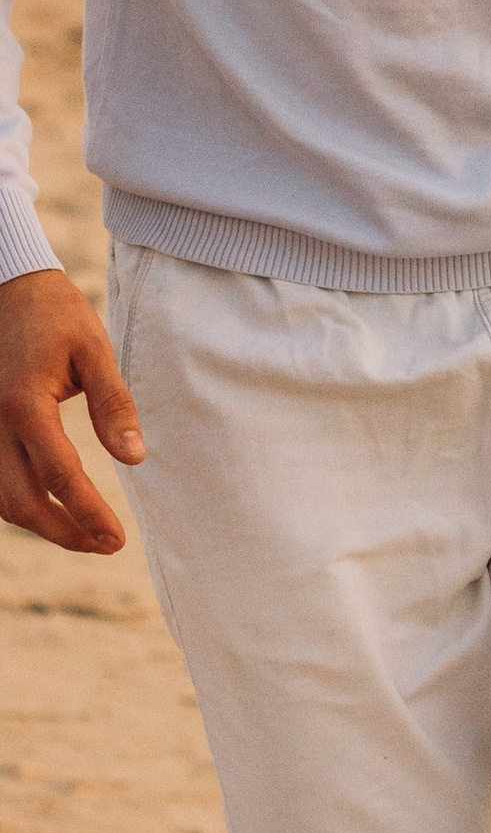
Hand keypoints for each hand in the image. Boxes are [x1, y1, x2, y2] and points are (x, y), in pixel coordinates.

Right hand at [0, 268, 144, 554]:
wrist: (7, 287)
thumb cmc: (55, 315)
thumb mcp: (95, 350)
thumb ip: (114, 405)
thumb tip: (135, 457)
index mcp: (25, 404)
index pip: (58, 476)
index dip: (87, 513)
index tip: (116, 539)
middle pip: (20, 501)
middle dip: (63, 532)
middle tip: (107, 544)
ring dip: (39, 523)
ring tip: (84, 534)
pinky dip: (17, 503)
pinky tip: (50, 509)